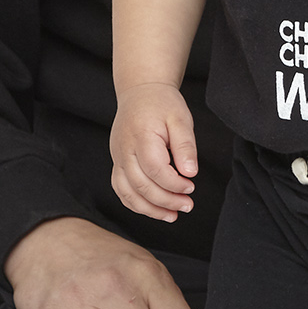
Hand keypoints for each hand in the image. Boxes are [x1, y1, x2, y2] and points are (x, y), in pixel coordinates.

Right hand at [110, 84, 197, 221]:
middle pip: (141, 185)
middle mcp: (124, 149)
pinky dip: (136, 203)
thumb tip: (190, 172)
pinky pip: (121, 189)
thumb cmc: (162, 104)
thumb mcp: (181, 119)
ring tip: (172, 215)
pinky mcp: (116, 163)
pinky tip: (154, 209)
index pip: (155, 169)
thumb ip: (185, 146)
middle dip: (166, 201)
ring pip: (127, 192)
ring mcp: (117, 157)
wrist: (141, 92)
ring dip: (149, 209)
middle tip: (187, 205)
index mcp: (141, 135)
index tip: (191, 187)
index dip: (174, 184)